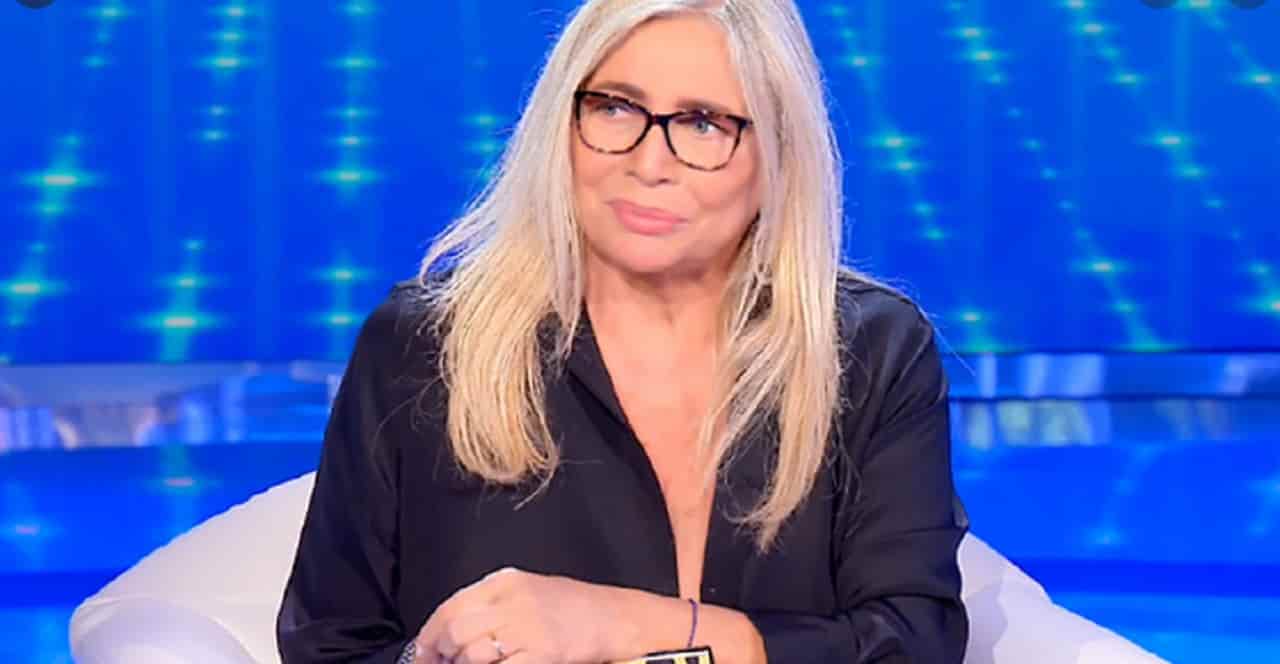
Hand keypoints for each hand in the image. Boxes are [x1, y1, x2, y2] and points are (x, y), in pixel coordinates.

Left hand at [412, 567, 617, 663]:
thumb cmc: (574, 608)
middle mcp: (513, 600)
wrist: (616, 617)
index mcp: (505, 581)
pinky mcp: (542, 652)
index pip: (451, 606)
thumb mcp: (528, 591)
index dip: (429, 636)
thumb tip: (451, 633)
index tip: (424, 655)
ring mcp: (528, 626)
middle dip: (441, 655)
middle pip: (456, 630)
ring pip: (471, 652)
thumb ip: (492, 605)